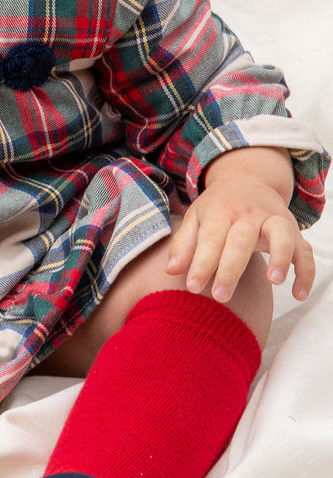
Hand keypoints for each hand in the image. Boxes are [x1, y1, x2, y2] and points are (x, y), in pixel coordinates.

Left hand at [166, 148, 314, 302]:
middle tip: (220, 296)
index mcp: (220, 211)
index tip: (192, 287)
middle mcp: (248, 214)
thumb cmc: (217, 208)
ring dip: (280, 257)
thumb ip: (183, 244)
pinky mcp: (294, 231)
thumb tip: (172, 271)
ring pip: (281, 236)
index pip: (210, 238)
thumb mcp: (196, 218)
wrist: (249, 180)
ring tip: (273, 281)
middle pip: (240, 240)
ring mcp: (274, 220)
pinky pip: (305, 250)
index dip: (201, 263)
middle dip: (230, 269)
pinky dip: (305, 271)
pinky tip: (298, 293)